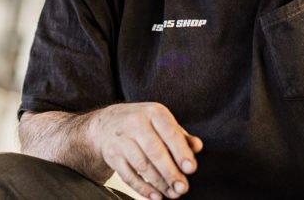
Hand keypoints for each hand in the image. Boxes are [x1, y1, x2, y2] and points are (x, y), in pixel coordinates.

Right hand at [87, 102, 202, 199]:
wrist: (106, 124)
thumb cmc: (141, 123)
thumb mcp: (160, 121)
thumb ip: (180, 135)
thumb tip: (197, 146)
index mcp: (153, 112)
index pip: (170, 133)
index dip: (181, 152)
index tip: (191, 168)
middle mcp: (136, 123)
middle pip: (155, 152)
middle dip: (171, 172)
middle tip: (183, 187)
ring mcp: (122, 139)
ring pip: (143, 166)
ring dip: (159, 184)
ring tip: (173, 193)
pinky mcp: (112, 155)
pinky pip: (129, 176)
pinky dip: (143, 189)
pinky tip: (155, 196)